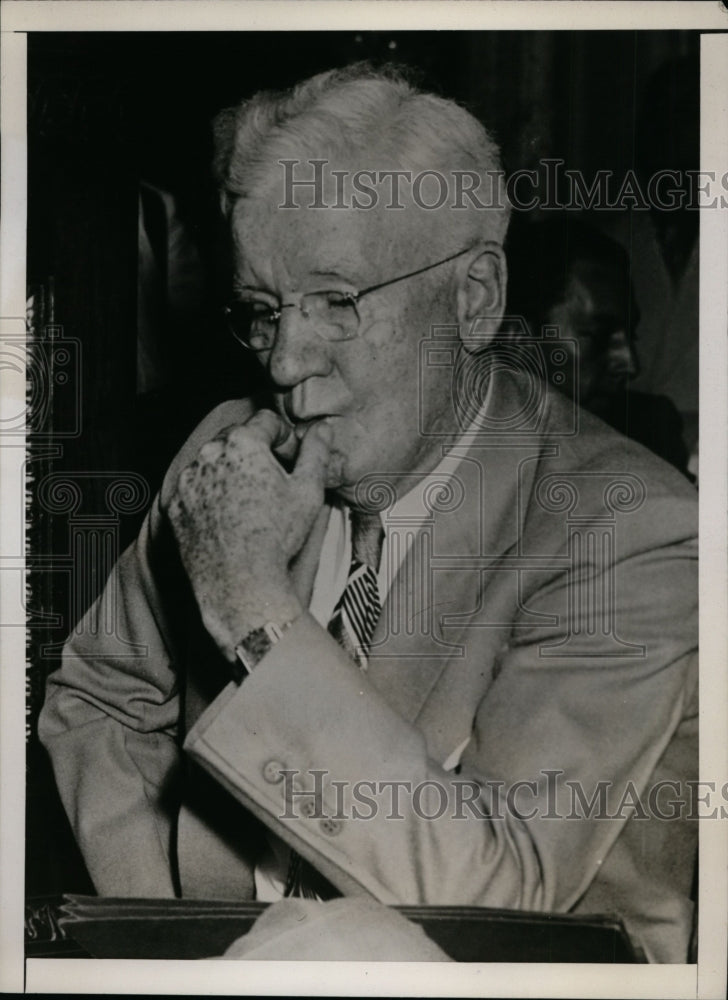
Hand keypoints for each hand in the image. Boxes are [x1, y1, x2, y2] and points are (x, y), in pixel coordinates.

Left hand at [167, 410, 332, 660]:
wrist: (240, 582)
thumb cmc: (277, 536)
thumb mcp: (308, 491)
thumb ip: (316, 452)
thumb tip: (321, 428)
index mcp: (243, 442)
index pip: (266, 421)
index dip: (283, 437)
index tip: (289, 458)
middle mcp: (209, 453)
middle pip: (236, 438)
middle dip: (253, 451)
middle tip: (270, 482)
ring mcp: (188, 479)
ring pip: (213, 462)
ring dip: (229, 471)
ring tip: (248, 502)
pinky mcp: (175, 504)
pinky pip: (195, 489)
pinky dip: (209, 494)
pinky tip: (228, 516)